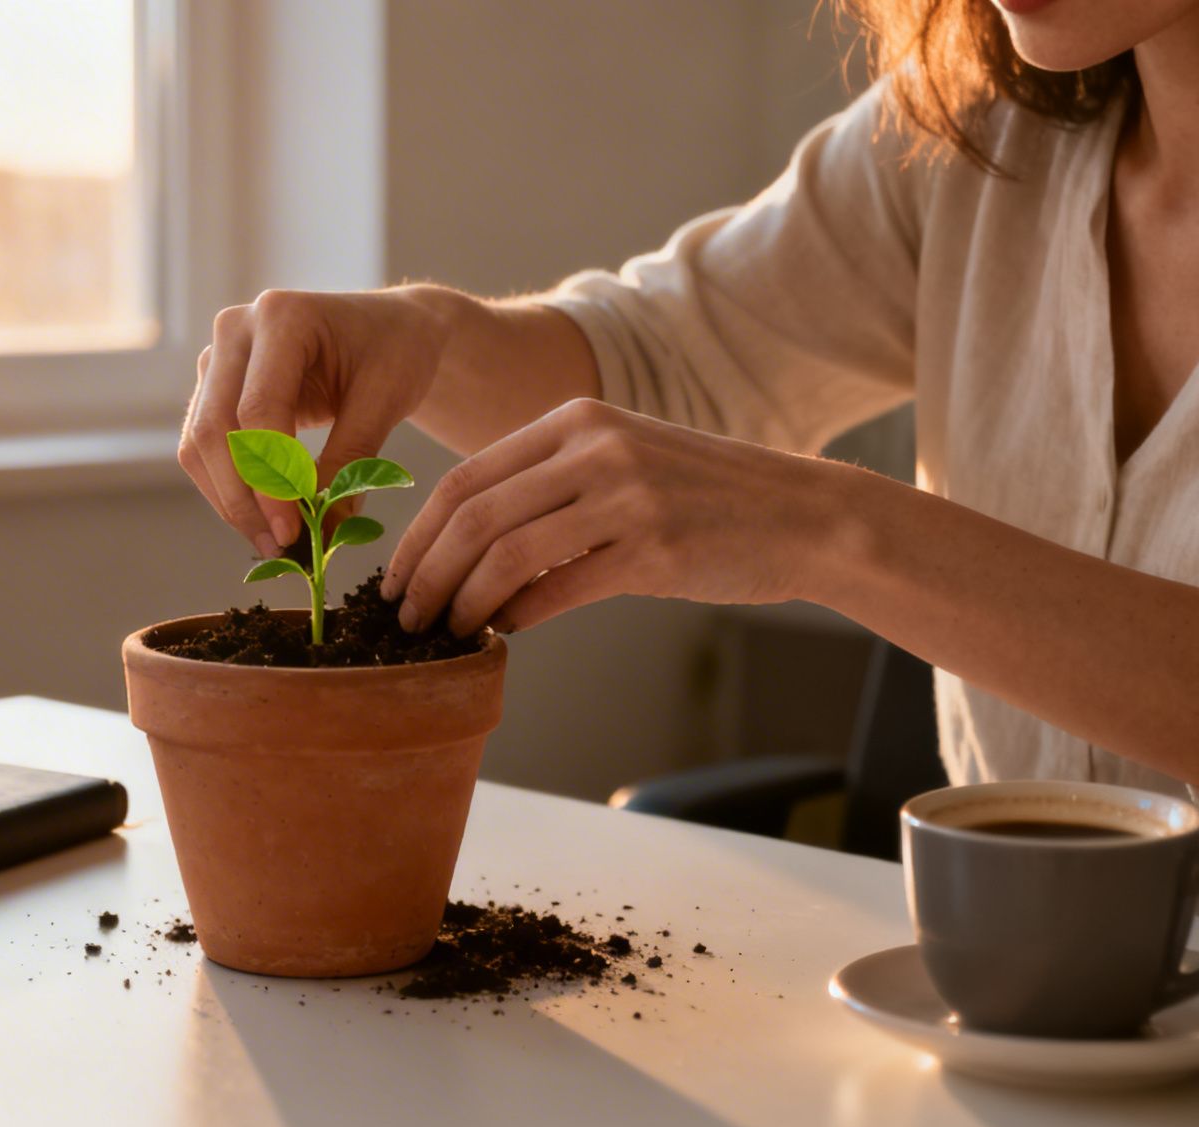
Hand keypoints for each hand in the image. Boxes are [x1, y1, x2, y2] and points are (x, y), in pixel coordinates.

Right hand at [180, 288, 454, 555]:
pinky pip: (205, 447)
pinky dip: (229, 488)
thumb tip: (323, 530)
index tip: (292, 531)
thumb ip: (351, 461)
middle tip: (280, 547)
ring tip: (273, 543)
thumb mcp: (385, 401)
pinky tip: (263, 521)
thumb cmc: (394, 352)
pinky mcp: (214, 386)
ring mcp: (218, 357)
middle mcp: (236, 330)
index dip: (269, 478)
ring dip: (230, 500)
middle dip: (243, 498)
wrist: (390, 329)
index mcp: (282, 317)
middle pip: (215, 427)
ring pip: (199, 443)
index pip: (258, 409)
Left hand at [382, 398, 845, 634]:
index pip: (466, 477)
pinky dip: (516, 618)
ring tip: (445, 634)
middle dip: (424, 575)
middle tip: (403, 619)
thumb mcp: (623, 460)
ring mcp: (625, 497)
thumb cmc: (704, 498)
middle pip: (473, 516)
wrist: (803, 515)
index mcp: (576, 419)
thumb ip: (550, 485)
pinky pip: (556, 591)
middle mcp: (594, 448)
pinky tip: (504, 634)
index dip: (417, 535)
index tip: (395, 577)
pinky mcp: (652, 550)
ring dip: (461, 604)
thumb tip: (468, 548)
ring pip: (504, 556)